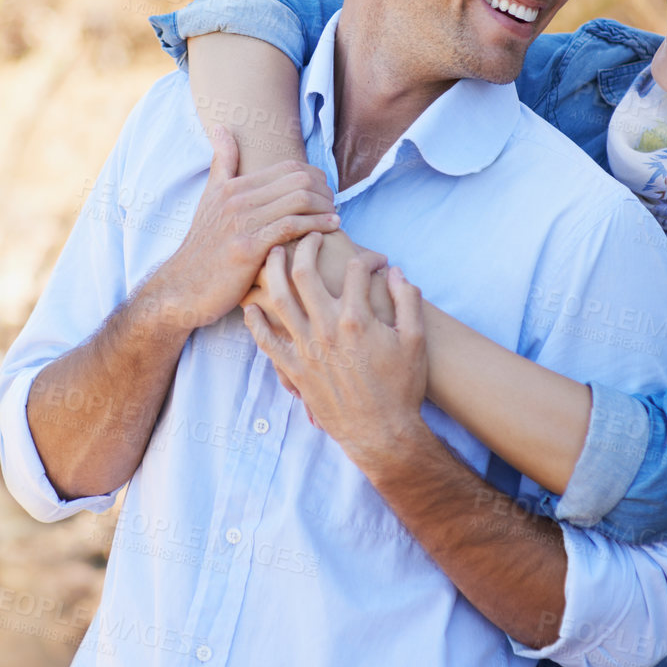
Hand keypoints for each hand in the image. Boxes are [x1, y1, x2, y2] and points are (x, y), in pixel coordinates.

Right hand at [149, 126, 338, 329]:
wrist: (183, 286)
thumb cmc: (203, 246)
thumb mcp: (209, 198)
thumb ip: (222, 163)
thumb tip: (222, 127)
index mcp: (232, 186)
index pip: (288, 168)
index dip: (315, 176)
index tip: (325, 191)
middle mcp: (236, 200)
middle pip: (297, 180)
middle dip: (324, 190)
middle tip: (334, 204)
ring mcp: (241, 224)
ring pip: (298, 201)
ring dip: (325, 207)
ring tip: (335, 217)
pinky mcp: (247, 249)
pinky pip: (291, 228)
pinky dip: (317, 225)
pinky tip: (330, 229)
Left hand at [242, 232, 428, 466]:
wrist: (382, 433)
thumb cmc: (402, 387)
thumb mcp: (416, 339)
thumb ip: (407, 299)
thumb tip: (395, 271)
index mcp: (358, 318)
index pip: (356, 269)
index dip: (368, 257)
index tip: (375, 260)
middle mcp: (326, 328)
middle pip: (305, 271)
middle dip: (307, 244)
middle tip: (310, 234)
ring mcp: (306, 348)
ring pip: (279, 298)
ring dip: (273, 270)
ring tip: (275, 252)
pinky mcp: (294, 369)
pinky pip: (265, 341)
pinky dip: (255, 322)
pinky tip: (251, 307)